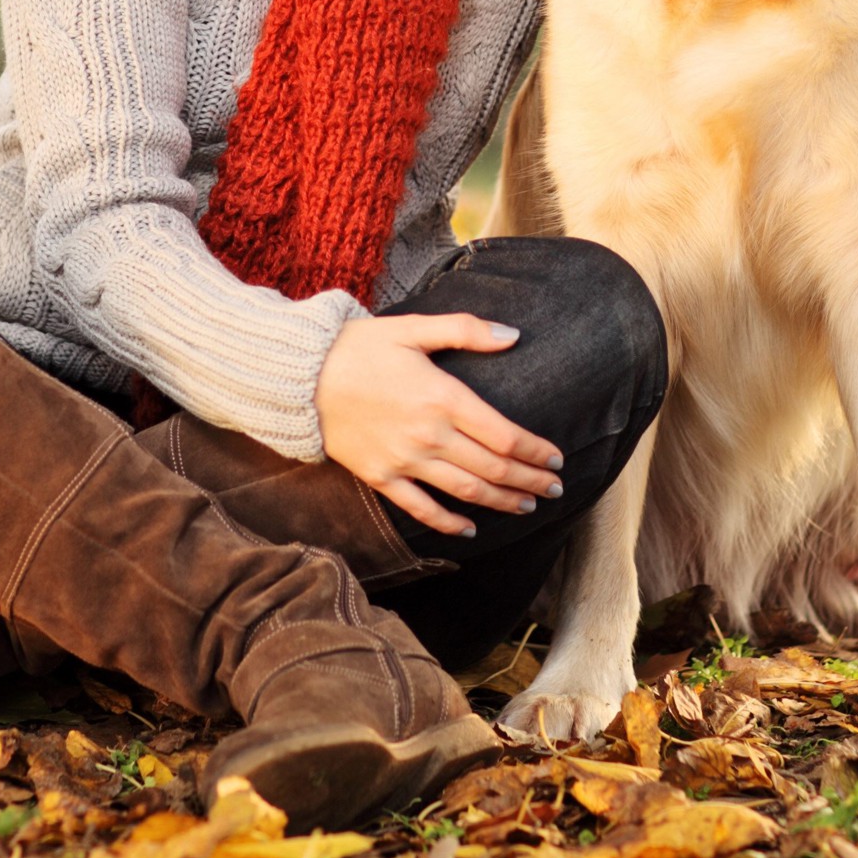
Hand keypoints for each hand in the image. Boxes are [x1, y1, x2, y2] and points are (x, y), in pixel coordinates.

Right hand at [315, 313, 563, 536]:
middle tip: (555, 489)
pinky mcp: (381, 477)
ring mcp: (405, 461)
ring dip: (502, 503)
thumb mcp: (413, 328)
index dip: (537, 452)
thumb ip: (466, 331)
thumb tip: (514, 335)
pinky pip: (422, 509)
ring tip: (527, 506)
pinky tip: (470, 529)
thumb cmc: (359, 347)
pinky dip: (449, 523)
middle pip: (494, 469)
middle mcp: (430, 435)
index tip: (556, 459)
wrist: (300, 376)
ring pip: (466, 492)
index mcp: (443, 397)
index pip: (505, 436)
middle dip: (530, 481)